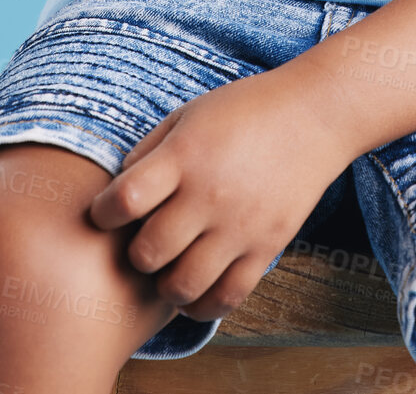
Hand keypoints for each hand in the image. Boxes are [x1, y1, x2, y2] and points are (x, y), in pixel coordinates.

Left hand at [88, 69, 349, 322]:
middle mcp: (210, 194)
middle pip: (149, 252)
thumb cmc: (245, 110)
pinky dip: (203, 304)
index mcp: (185, 155)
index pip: (125, 199)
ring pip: (183, 286)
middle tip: (141, 241)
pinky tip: (196, 288)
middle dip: (134, 253)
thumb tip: (116, 194)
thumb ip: (149, 152)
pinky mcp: (267, 247)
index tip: (106, 212)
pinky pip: (227, 298)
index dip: (103, 212)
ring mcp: (240, 226)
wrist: (313, 115)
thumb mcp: (189, 114)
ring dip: (165, 284)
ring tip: (168, 268)